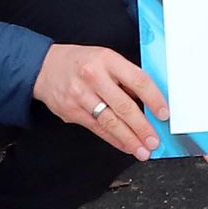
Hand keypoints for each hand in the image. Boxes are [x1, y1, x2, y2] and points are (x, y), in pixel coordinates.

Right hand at [34, 42, 165, 160]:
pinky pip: (97, 129)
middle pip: (124, 106)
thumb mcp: (105, 58)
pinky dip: (114, 139)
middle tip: (154, 141)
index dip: (154, 99)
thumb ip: (125, 77)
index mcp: (107, 60)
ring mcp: (81, 96)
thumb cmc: (80, 62)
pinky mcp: (72, 112)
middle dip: (142, 128)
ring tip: (142, 150)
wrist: (43, 68)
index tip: (164, 114)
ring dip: (129, 139)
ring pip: (110, 122)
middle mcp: (94, 77)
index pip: (138, 81)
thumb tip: (149, 102)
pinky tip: (125, 145)